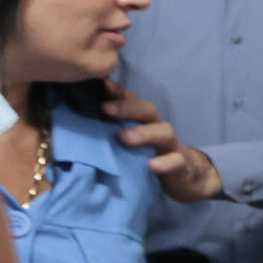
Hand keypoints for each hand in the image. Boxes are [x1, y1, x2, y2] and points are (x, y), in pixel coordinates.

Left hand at [102, 85, 222, 201]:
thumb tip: (75, 121)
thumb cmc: (150, 156)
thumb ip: (111, 132)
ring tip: (124, 138)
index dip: (118, 92)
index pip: (131, 101)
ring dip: (144, 133)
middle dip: (127, 107)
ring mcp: (171, 146)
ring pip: (164, 132)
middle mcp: (157, 127)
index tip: (101, 85)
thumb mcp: (130, 142)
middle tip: (105, 109)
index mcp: (143, 121)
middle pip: (147, 110)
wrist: (186, 177)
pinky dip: (165, 163)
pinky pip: (177, 161)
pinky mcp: (182, 165)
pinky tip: (152, 165)